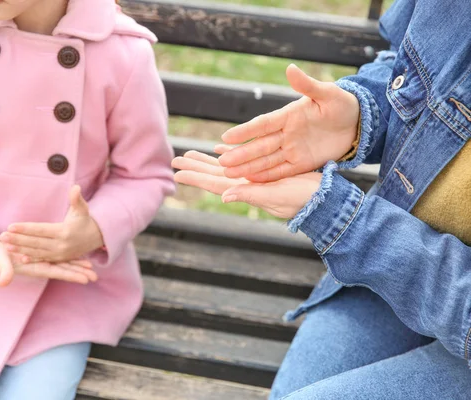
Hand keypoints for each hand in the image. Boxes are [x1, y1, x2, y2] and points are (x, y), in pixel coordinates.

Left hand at [0, 186, 103, 262]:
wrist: (95, 238)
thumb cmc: (84, 220)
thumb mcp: (82, 209)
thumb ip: (77, 199)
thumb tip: (75, 187)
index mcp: (64, 231)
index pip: (41, 229)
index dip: (25, 228)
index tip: (10, 226)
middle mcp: (61, 244)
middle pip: (35, 242)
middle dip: (18, 239)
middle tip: (1, 236)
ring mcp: (59, 254)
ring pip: (36, 252)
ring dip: (20, 249)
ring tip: (5, 245)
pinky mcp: (58, 259)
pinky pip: (42, 259)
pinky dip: (29, 258)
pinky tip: (17, 257)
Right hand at [11, 255, 97, 284]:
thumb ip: (4, 270)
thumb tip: (4, 282)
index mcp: (34, 268)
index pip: (56, 272)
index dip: (70, 275)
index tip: (84, 280)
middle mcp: (40, 266)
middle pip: (63, 270)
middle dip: (79, 274)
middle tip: (95, 277)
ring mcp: (41, 261)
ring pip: (63, 264)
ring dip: (77, 267)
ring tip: (92, 269)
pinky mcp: (40, 255)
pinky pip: (58, 258)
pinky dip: (69, 259)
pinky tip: (80, 259)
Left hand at [172, 150, 320, 218]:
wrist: (325, 198)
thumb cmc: (303, 199)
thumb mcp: (276, 197)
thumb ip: (251, 195)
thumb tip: (224, 196)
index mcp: (246, 191)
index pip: (215, 184)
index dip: (195, 178)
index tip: (177, 173)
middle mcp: (247, 185)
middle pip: (215, 174)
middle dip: (195, 167)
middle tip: (175, 160)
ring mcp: (255, 179)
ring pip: (225, 167)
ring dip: (207, 162)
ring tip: (190, 155)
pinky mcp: (266, 171)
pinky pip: (242, 161)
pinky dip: (229, 155)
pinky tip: (220, 150)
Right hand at [217, 64, 358, 181]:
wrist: (358, 123)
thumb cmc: (342, 104)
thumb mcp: (328, 93)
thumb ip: (307, 85)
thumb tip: (290, 68)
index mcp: (288, 116)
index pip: (263, 124)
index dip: (245, 131)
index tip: (226, 136)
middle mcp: (286, 134)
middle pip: (259, 146)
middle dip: (240, 154)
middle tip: (221, 161)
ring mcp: (293, 150)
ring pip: (266, 161)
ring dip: (248, 168)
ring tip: (227, 173)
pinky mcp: (302, 163)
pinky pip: (281, 171)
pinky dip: (266, 176)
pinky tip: (250, 181)